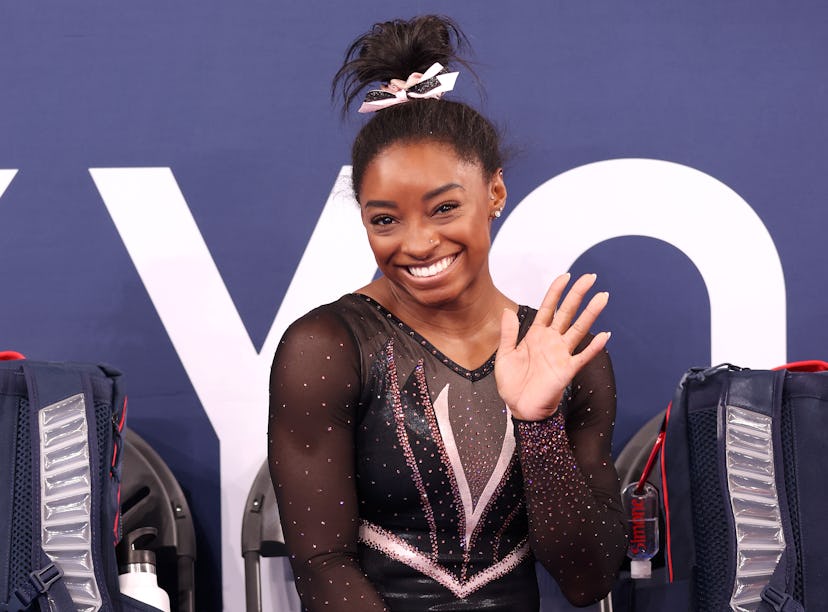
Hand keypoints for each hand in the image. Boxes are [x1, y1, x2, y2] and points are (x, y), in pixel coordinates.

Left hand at [495, 273, 610, 420]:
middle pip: (567, 313)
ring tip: (602, 297)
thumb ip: (508, 333)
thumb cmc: (512, 383)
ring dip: (591, 314)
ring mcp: (561, 354)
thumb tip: (507, 310)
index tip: (565, 276)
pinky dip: (593, 347)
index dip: (556, 292)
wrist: (519, 408)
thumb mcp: (505, 355)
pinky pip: (582, 356)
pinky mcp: (566, 370)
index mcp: (536, 335)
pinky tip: (604, 336)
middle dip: (578, 294)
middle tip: (591, 277)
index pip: (548, 308)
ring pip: (578, 329)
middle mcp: (551, 341)